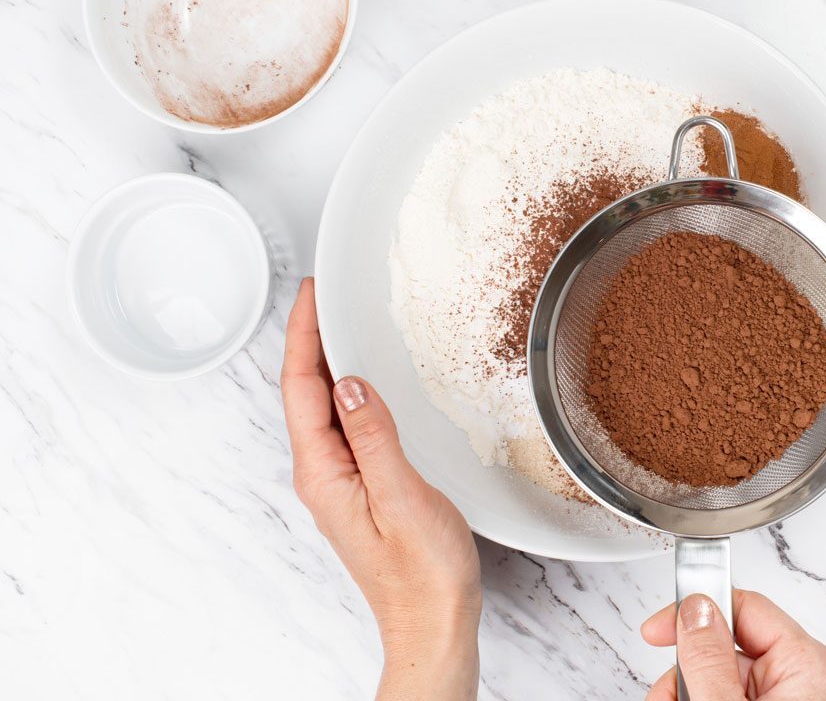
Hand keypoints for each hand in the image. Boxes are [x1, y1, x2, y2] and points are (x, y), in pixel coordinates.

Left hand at [281, 278, 481, 700]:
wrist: (433, 623)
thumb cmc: (422, 575)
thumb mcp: (402, 497)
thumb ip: (373, 436)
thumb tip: (349, 383)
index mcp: (324, 474)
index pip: (301, 388)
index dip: (302, 335)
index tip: (311, 294)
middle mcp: (324, 476)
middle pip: (305, 393)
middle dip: (308, 339)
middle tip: (322, 295)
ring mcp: (341, 483)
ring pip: (324, 408)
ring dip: (328, 363)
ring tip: (339, 324)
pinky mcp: (361, 488)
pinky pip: (345, 426)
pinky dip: (349, 391)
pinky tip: (366, 382)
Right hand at [641, 591, 825, 700]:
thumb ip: (708, 660)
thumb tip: (694, 610)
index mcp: (809, 665)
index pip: (744, 605)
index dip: (693, 612)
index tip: (656, 630)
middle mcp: (806, 677)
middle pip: (725, 645)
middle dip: (684, 668)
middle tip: (665, 696)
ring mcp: (792, 698)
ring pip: (720, 674)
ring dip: (686, 690)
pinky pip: (728, 693)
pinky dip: (701, 699)